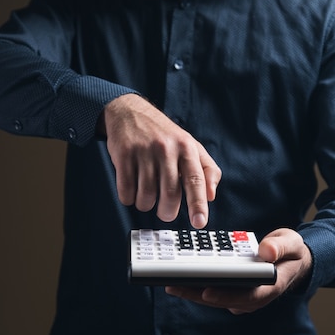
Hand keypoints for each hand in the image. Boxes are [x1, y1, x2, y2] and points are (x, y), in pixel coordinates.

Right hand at [101, 93, 221, 228]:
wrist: (130, 112)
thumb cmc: (164, 135)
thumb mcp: (190, 146)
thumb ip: (206, 170)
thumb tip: (210, 196)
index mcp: (187, 148)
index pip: (196, 180)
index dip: (198, 204)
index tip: (199, 222)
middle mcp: (166, 149)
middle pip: (170, 194)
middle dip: (167, 212)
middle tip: (165, 212)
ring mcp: (144, 151)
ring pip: (146, 196)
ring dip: (145, 204)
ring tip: (146, 197)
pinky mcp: (124, 155)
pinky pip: (126, 191)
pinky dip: (128, 198)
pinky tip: (132, 190)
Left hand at [165, 228, 312, 313]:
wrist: (293, 261)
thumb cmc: (291, 252)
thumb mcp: (291, 243)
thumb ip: (280, 247)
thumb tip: (267, 251)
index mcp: (269, 286)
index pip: (245, 296)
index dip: (225, 296)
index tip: (206, 292)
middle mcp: (254, 296)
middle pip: (222, 300)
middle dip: (197, 294)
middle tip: (173, 285)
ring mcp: (243, 296)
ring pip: (215, 298)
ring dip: (192, 292)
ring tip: (170, 283)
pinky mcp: (235, 291)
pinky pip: (214, 290)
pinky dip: (197, 285)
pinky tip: (181, 278)